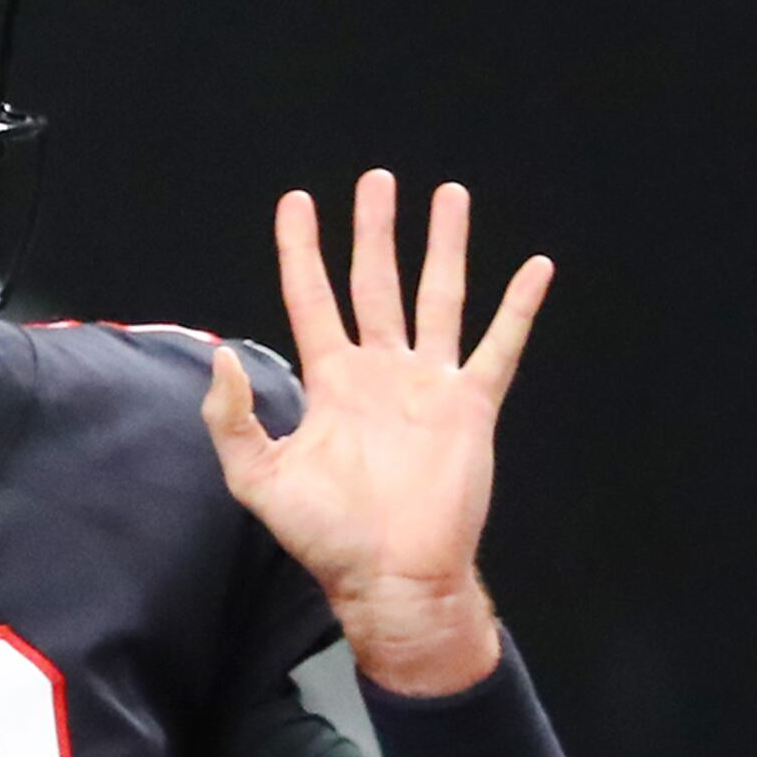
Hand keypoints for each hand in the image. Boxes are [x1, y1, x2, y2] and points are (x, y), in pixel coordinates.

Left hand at [204, 170, 553, 695]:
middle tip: (378, 179)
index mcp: (330, 382)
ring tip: (449, 195)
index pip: (311, 298)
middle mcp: (380, 373)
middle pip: (376, 282)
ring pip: (439, 297)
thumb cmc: (324, 535)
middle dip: (375, 230)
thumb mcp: (256, 477)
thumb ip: (229, 418)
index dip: (301, 250)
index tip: (297, 202)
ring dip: (445, 246)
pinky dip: (519, 307)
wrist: (390, 577)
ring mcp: (428, 385)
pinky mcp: (472, 406)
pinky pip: (500, 346)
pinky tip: (535, 268)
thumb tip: (220, 356)